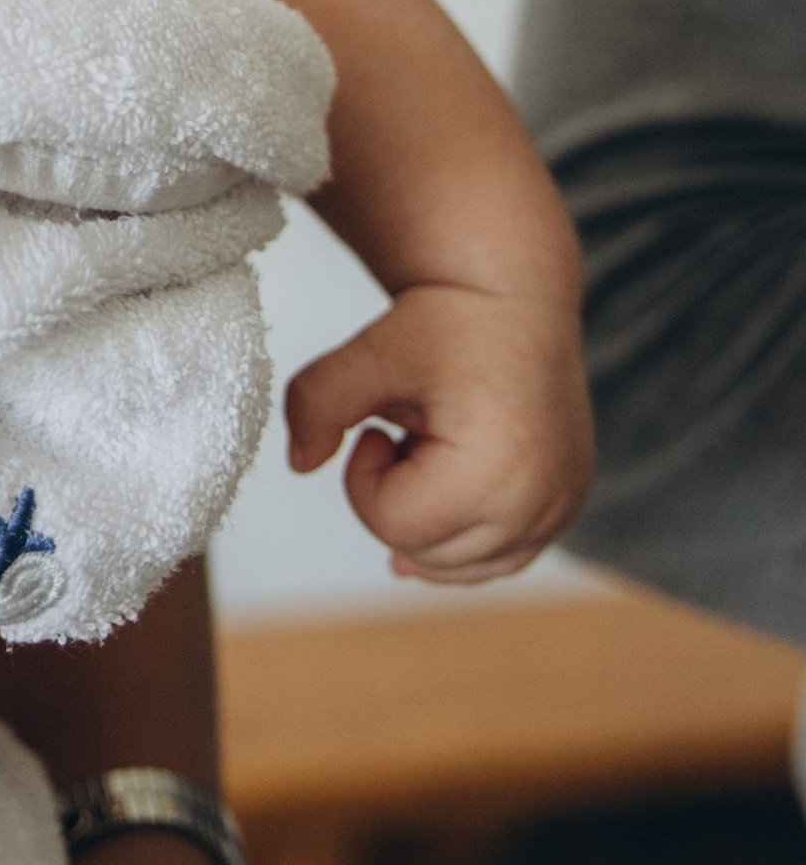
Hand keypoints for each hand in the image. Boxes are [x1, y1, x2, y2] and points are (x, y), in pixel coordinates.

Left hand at [284, 276, 592, 582]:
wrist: (516, 299)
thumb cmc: (449, 322)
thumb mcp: (366, 354)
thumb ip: (313, 405)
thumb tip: (299, 463)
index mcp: (495, 471)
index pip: (391, 523)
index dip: (364, 475)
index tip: (381, 426)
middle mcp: (539, 503)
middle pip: (422, 551)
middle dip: (396, 495)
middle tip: (409, 432)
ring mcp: (560, 510)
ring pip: (457, 566)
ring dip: (428, 516)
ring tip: (438, 448)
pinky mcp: (566, 508)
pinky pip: (498, 559)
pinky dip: (462, 536)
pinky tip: (447, 490)